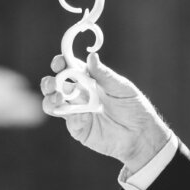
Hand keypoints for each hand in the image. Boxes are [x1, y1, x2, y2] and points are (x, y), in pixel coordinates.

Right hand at [40, 52, 171, 169]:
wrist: (140, 134)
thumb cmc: (134, 107)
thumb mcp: (121, 87)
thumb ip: (104, 74)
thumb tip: (91, 56)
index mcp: (88, 80)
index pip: (68, 68)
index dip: (60, 63)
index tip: (59, 62)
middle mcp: (79, 94)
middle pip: (54, 86)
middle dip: (49, 83)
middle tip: (54, 84)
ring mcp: (76, 112)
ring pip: (52, 104)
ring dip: (50, 100)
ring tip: (59, 98)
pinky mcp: (79, 129)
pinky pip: (69, 121)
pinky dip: (73, 117)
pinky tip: (84, 116)